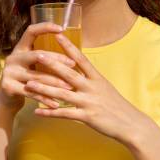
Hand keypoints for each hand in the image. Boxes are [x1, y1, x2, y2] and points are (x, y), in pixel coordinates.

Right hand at [0, 22, 76, 111]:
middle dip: (57, 60)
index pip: (31, 31)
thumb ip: (46, 58)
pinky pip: (31, 93)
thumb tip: (74, 52)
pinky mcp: (8, 87)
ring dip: (55, 83)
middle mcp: (13, 58)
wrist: (8, 100)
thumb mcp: (34, 65)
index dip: (45, 27)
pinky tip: (57, 103)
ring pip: (36, 77)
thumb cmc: (28, 79)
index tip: (62, 28)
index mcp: (20, 48)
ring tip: (70, 87)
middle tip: (73, 65)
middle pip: (37, 54)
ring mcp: (8, 72)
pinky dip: (45, 99)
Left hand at [25, 33, 157, 144]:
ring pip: (63, 93)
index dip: (69, 47)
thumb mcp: (106, 88)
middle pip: (69, 73)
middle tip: (37, 55)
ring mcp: (89, 102)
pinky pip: (65, 114)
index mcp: (97, 78)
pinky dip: (50, 113)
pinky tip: (37, 111)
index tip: (57, 35)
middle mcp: (92, 87)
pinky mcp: (87, 117)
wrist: (131, 124)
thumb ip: (92, 80)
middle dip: (52, 63)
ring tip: (29, 83)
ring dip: (44, 88)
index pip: (81, 59)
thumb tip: (79, 71)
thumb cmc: (117, 106)